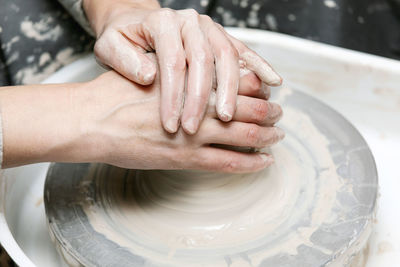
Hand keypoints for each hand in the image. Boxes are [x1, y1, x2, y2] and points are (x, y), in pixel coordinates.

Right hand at [0, 71, 282, 171]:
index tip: (265, 89)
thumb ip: (173, 71)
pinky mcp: (184, 158)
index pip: (234, 80)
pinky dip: (250, 162)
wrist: (92, 120)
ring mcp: (193, 134)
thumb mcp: (147, 70)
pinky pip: (227, 162)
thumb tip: (192, 70)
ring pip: (243, 135)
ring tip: (278, 136)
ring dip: (266, 135)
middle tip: (280, 113)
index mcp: (189, 81)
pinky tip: (264, 162)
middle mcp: (197, 106)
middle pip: (246, 107)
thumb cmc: (114, 93)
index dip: (255, 85)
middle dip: (267, 110)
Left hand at [83, 0, 281, 133]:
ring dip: (233, 89)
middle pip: (204, 60)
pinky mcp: (220, 36)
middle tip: (202, 128)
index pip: (173, 62)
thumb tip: (148, 76)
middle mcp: (189, 22)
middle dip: (204, 98)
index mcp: (162, 23)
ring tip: (233, 117)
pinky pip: (243, 49)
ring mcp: (208, 27)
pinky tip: (272, 82)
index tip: (172, 125)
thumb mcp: (110, 46)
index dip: (174, 96)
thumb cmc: (122, 38)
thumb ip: (125, 60)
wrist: (134, 21)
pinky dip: (260, 65)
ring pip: (227, 56)